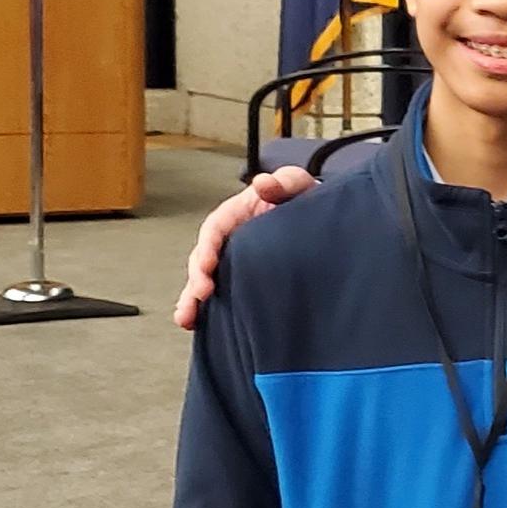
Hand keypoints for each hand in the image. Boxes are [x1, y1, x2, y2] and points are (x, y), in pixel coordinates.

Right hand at [173, 166, 316, 329]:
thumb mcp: (297, 184)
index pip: (215, 228)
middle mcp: (229, 238)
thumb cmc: (303, 198)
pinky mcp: (241, 277)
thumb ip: (283, 182)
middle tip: (201, 294)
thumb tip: (263, 184)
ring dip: (192, 299)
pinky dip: (206, 310)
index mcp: (237, 214)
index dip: (208, 245)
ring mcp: (233, 259)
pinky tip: (197, 325)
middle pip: (204, 257)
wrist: (320, 218)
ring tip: (187, 318)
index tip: (207, 264)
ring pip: (205, 279)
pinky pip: (220, 293)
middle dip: (197, 277)